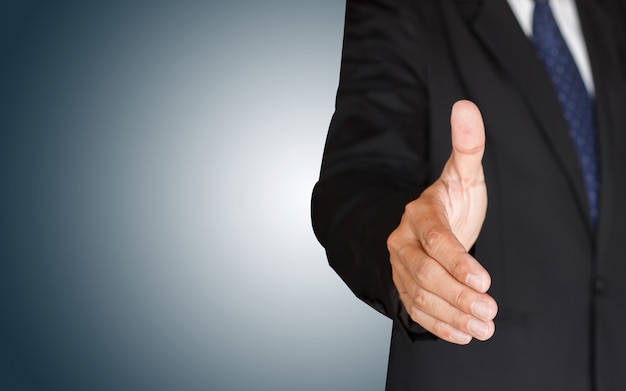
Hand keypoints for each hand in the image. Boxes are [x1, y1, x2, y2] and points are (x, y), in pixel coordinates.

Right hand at [387, 100, 496, 343]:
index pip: (434, 240)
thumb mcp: (463, 174)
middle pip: (424, 272)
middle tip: (490, 312)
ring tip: (483, 328)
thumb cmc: (450, 199)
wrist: (427, 222)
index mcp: (420, 215)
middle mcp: (404, 242)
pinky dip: (437, 325)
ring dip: (451, 314)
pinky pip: (415, 308)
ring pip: (419, 294)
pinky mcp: (404, 285)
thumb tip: (466, 105)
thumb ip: (467, 145)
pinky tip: (462, 335)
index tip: (484, 279)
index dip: (456, 261)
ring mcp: (400, 266)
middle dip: (457, 294)